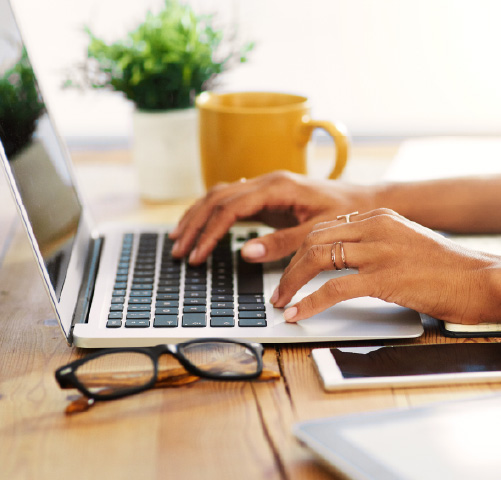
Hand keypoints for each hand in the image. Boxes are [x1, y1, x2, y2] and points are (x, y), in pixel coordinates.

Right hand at [170, 171, 375, 263]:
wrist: (364, 201)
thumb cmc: (346, 213)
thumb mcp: (318, 232)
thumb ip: (283, 242)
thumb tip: (247, 253)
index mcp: (277, 187)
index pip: (230, 208)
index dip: (209, 232)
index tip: (197, 255)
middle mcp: (266, 181)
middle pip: (217, 198)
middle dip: (194, 224)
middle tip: (179, 250)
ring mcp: (265, 187)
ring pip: (219, 195)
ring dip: (197, 216)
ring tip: (179, 238)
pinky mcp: (267, 197)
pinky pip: (230, 201)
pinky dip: (211, 213)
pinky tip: (201, 224)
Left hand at [271, 209, 500, 324]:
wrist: (480, 278)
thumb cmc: (444, 267)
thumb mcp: (402, 243)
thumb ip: (372, 245)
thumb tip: (341, 261)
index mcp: (377, 217)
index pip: (324, 228)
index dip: (299, 250)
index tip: (288, 268)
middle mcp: (375, 227)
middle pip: (314, 240)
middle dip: (289, 266)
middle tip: (279, 288)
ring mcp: (379, 250)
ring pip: (317, 258)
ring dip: (292, 282)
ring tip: (281, 301)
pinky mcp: (385, 277)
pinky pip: (334, 288)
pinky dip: (310, 302)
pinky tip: (297, 313)